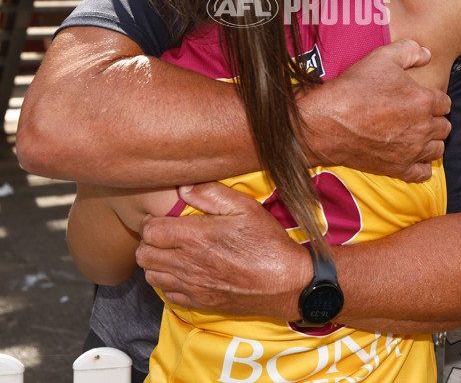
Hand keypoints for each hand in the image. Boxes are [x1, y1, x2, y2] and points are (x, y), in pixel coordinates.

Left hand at [136, 182, 310, 316]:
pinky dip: (168, 282)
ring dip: (156, 262)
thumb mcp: (244, 207)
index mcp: (195, 238)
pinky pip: (167, 295)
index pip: (150, 231)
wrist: (285, 282)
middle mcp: (187, 264)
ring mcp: (192, 287)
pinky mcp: (199, 303)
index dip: (151, 221)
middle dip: (149, 241)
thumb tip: (182, 187)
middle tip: (165, 232)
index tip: (163, 217)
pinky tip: (184, 271)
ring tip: (172, 251)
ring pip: (151, 276)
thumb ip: (210, 193)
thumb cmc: (267, 242)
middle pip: (144, 255)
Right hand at [303, 38, 450, 181]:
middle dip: (435, 120)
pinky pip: (423, 172)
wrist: (328, 121)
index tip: (422, 99)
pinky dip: (422, 165)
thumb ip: (410, 50)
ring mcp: (412, 150)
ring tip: (417, 134)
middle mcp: (423, 127)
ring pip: (437, 149)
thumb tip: (427, 54)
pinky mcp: (399, 168)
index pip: (445, 103)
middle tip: (418, 116)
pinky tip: (413, 156)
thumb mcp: (382, 57)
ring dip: (431, 141)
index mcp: (423, 101)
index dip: (435, 99)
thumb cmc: (354, 88)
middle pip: (444, 126)